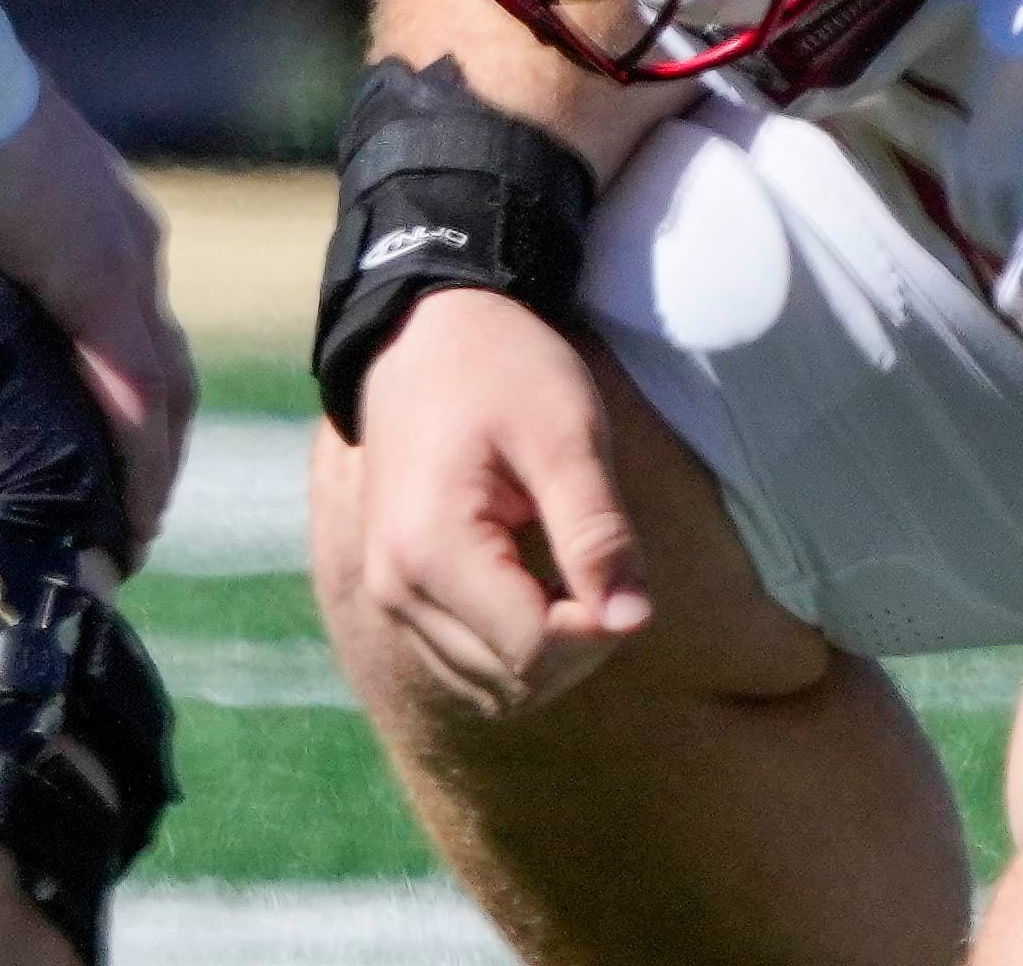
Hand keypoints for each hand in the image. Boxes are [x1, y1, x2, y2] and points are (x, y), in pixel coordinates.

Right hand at [0, 80, 193, 557]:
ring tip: (127, 535)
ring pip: (164, 393)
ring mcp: (124, 262)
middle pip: (168, 369)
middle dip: (154, 447)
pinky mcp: (99, 283)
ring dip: (151, 469)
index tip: (106, 457)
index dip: (133, 398)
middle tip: (124, 516)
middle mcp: (132, 241)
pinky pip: (135, 396)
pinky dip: (136, 462)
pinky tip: (125, 516)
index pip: (137, 328)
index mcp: (100, 218)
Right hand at [310, 279, 667, 723]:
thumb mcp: (566, 434)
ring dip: (551, 655)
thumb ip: (598, 533)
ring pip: (494, 689)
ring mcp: (389, 596)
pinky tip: (537, 589)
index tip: (617, 566)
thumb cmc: (501, 371)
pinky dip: (517, 652)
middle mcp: (395, 587)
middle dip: (580, 643)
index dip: (599, 627)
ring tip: (567, 573)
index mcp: (430, 549)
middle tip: (598, 561)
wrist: (422, 332)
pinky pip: (469, 669)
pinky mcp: (397, 596)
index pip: (536, 651)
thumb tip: (633, 623)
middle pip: (516, 680)